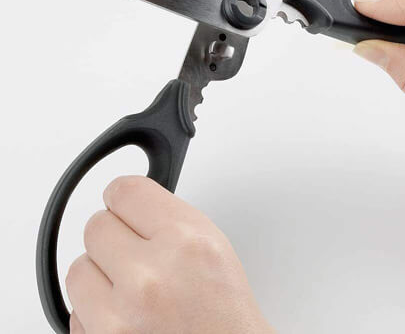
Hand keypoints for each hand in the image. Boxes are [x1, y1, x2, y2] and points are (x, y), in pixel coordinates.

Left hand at [66, 175, 273, 333]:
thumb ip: (168, 218)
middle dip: (114, 237)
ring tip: (132, 289)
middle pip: (95, 226)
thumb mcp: (213, 246)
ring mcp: (119, 319)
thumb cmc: (224, 314)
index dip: (122, 196)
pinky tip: (127, 316)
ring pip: (78, 269)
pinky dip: (95, 312)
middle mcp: (150, 277)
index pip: (125, 191)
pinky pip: (76, 312)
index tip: (123, 203)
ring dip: (100, 276)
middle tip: (136, 252)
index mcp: (185, 242)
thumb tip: (127, 204)